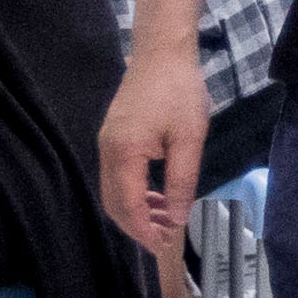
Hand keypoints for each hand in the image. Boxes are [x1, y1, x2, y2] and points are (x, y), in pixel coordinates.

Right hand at [94, 46, 208, 261]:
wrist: (162, 51)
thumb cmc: (179, 90)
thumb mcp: (189, 138)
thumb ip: (182, 182)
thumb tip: (177, 219)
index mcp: (124, 153)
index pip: (128, 206)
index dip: (144, 231)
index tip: (163, 246)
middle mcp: (108, 151)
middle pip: (114, 203)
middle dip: (138, 226)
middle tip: (166, 239)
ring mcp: (107, 143)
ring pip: (114, 191)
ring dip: (137, 211)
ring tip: (167, 220)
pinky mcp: (113, 136)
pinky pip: (118, 176)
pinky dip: (135, 193)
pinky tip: (159, 196)